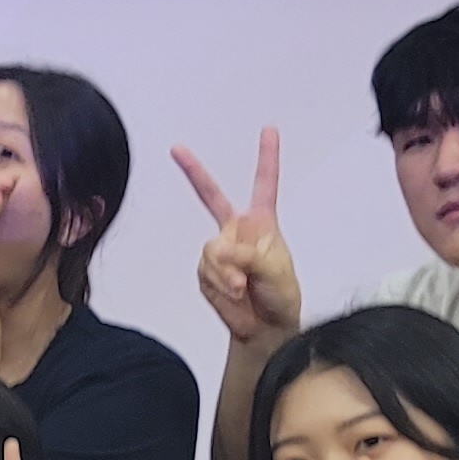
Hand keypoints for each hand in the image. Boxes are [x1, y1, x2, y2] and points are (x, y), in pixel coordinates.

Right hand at [172, 128, 300, 345]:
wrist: (265, 329)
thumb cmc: (280, 296)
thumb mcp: (275, 270)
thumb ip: (247, 255)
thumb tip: (219, 250)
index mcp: (262, 223)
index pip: (264, 184)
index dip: (267, 157)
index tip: (269, 130)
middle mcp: (237, 231)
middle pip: (210, 196)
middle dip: (193, 171)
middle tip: (177, 149)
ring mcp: (219, 250)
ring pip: (210, 250)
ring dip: (226, 273)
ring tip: (243, 287)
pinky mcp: (207, 271)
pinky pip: (205, 271)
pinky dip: (219, 284)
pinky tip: (233, 294)